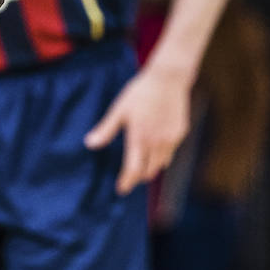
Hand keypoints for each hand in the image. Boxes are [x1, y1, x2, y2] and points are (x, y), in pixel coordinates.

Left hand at [83, 64, 191, 194]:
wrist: (167, 79)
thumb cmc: (139, 92)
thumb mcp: (119, 109)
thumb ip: (106, 129)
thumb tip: (89, 144)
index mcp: (139, 138)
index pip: (132, 169)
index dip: (126, 181)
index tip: (120, 189)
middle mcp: (156, 144)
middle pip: (148, 171)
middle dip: (138, 176)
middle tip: (129, 176)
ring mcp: (171, 140)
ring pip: (161, 164)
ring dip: (151, 167)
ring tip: (142, 164)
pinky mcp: (180, 134)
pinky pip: (170, 152)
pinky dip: (162, 155)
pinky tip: (156, 147)